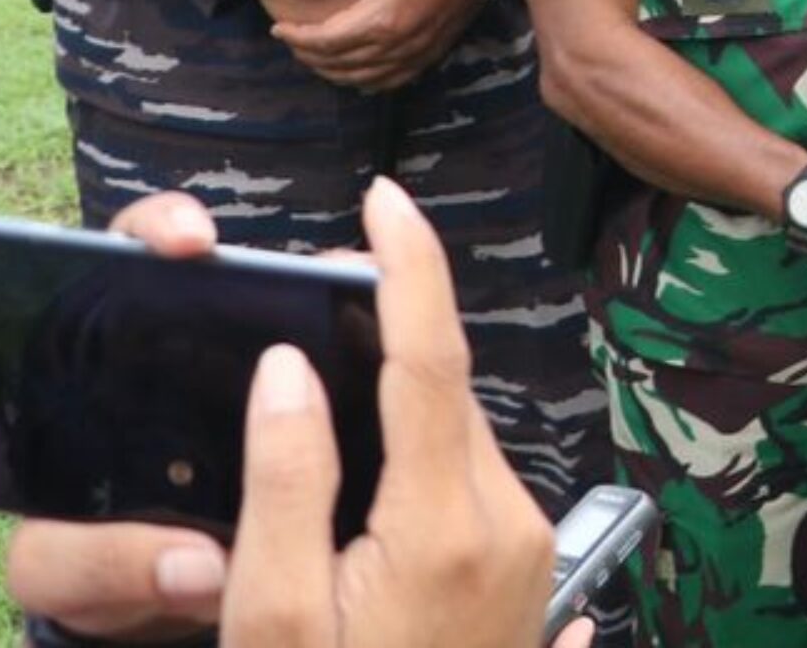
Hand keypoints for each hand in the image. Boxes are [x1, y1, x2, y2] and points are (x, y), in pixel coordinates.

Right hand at [4, 185, 585, 647]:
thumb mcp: (275, 617)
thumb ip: (284, 483)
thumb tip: (291, 367)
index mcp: (448, 521)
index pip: (431, 356)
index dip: (407, 265)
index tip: (384, 199)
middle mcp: (510, 524)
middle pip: (444, 396)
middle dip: (387, 346)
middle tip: (315, 311)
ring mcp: (530, 556)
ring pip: (456, 443)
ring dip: (401, 418)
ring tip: (328, 420)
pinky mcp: (530, 584)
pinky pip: (470, 491)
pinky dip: (420, 470)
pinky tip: (368, 498)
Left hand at [267, 0, 489, 93]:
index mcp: (381, 18)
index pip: (325, 41)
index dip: (297, 38)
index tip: (278, 28)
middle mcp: (399, 43)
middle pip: (341, 64)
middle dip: (310, 56)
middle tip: (292, 41)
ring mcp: (418, 51)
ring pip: (364, 78)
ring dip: (334, 72)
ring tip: (315, 55)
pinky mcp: (432, 51)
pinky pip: (392, 80)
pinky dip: (366, 80)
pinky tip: (355, 72)